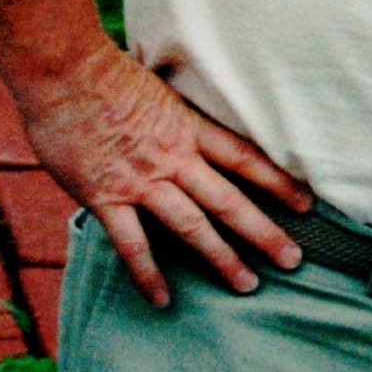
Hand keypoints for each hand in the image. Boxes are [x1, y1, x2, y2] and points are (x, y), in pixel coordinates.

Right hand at [4, 43, 308, 307]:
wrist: (63, 71)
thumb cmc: (104, 72)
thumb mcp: (157, 89)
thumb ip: (173, 119)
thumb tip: (184, 129)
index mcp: (189, 128)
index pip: (245, 158)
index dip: (279, 182)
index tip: (307, 204)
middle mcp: (174, 158)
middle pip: (230, 200)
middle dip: (264, 232)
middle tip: (294, 260)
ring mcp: (142, 181)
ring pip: (192, 226)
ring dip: (222, 257)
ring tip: (248, 285)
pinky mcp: (107, 197)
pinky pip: (132, 244)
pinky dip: (148, 274)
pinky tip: (164, 300)